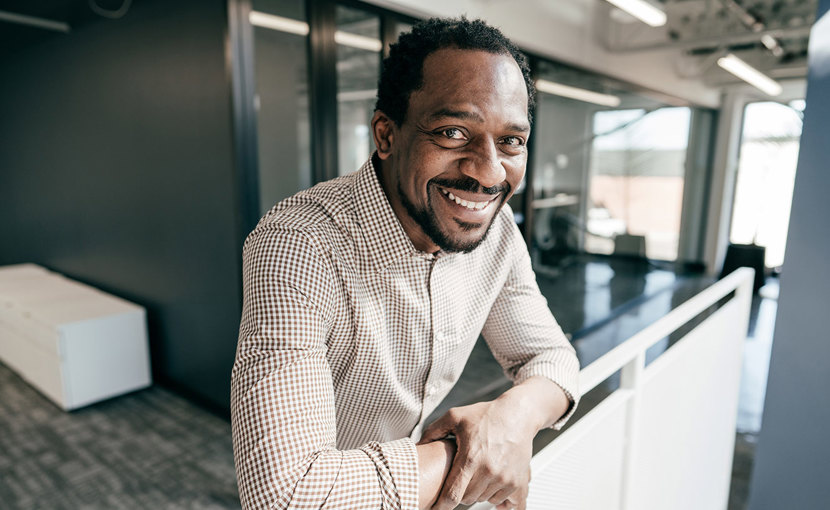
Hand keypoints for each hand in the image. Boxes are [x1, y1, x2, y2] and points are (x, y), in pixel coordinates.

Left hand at [418, 399, 534, 509]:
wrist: (517, 414)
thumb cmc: (486, 414)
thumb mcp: (455, 416)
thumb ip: (434, 431)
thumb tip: (418, 445)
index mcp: (470, 457)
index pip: (452, 494)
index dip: (441, 505)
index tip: (435, 508)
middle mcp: (489, 470)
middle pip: (468, 499)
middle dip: (462, 491)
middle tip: (464, 476)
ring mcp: (505, 478)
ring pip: (486, 500)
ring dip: (481, 492)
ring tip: (481, 473)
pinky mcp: (519, 481)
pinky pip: (509, 504)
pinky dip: (502, 500)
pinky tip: (499, 494)